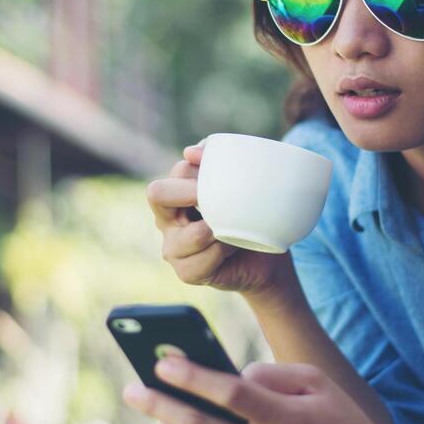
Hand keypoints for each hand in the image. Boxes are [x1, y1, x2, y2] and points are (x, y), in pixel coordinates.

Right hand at [145, 142, 290, 296]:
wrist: (266, 257)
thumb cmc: (249, 217)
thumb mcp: (236, 183)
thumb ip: (215, 160)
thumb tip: (190, 152)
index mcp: (175, 194)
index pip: (176, 171)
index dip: (196, 171)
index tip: (223, 176)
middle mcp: (166, 219)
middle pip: (157, 194)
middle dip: (192, 193)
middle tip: (221, 200)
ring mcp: (173, 247)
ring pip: (188, 234)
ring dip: (219, 229)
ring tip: (235, 229)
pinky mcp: (185, 271)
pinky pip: (201, 260)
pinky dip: (222, 252)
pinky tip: (233, 247)